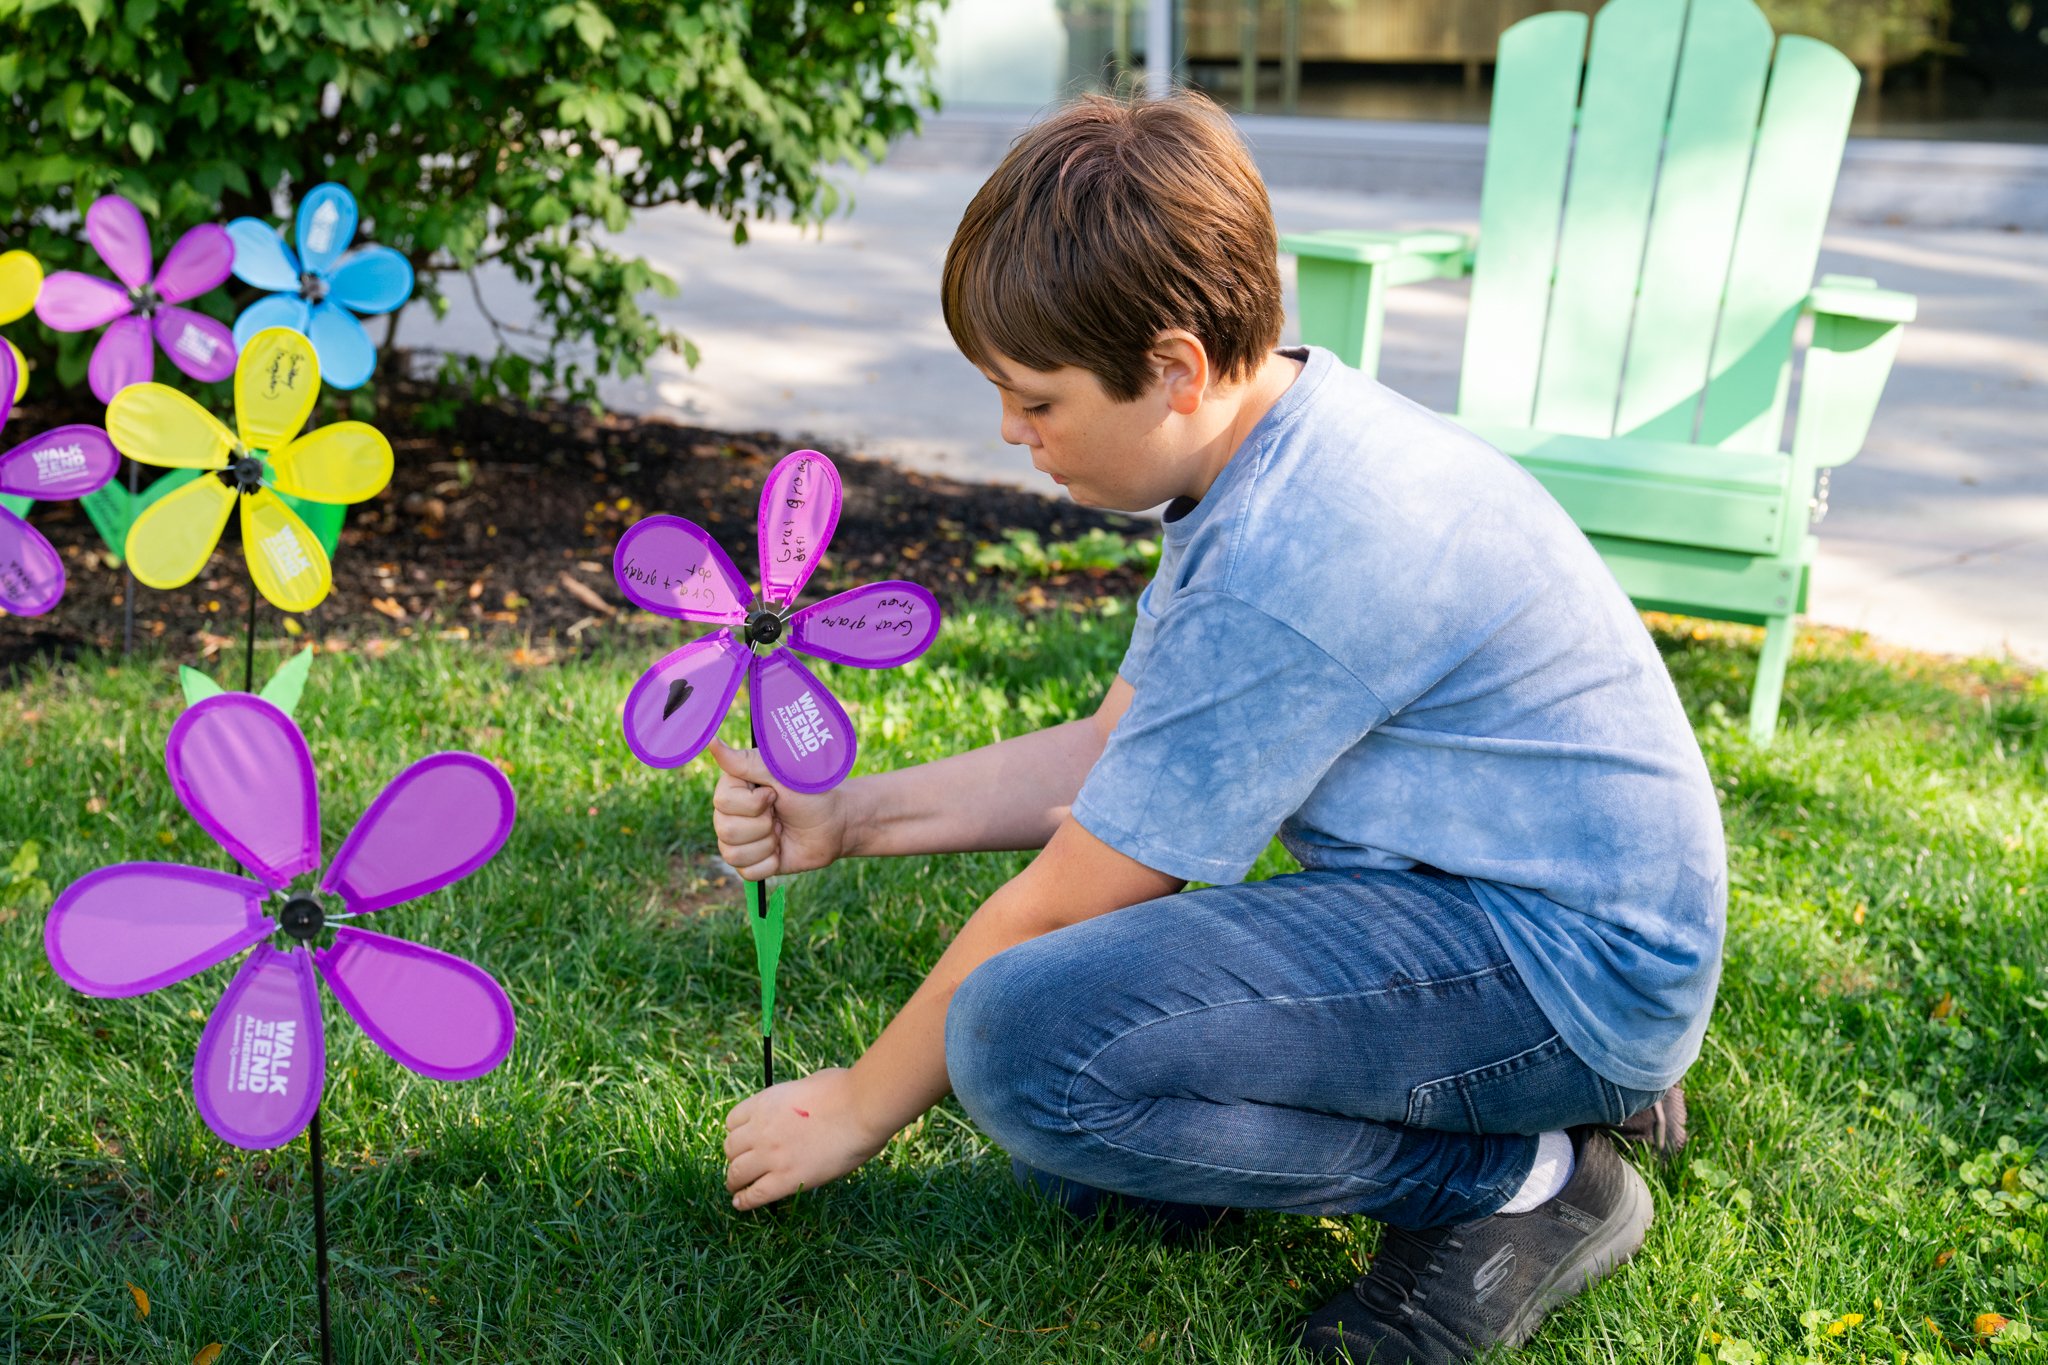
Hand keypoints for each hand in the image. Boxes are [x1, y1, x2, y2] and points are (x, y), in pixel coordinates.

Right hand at [709, 739, 855, 879]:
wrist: (835, 824)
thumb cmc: (811, 793)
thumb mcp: (780, 773)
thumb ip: (744, 761)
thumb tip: (712, 742)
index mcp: (733, 787)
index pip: (722, 802)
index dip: (753, 803)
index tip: (774, 794)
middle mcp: (729, 813)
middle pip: (725, 830)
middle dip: (763, 825)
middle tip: (779, 814)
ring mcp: (738, 840)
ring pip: (733, 854)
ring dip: (767, 844)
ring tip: (781, 831)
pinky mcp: (750, 863)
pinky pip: (747, 872)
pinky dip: (770, 863)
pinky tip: (781, 850)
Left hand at [724, 1067, 890, 1210]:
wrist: (861, 1109)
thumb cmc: (844, 1091)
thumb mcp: (808, 1084)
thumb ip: (793, 1100)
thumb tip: (797, 1106)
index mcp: (765, 1102)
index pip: (732, 1122)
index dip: (738, 1134)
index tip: (745, 1142)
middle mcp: (760, 1129)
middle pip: (730, 1148)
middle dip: (735, 1157)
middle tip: (744, 1165)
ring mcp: (771, 1155)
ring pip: (736, 1173)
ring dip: (735, 1181)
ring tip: (738, 1188)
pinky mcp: (786, 1179)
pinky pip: (754, 1195)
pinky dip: (744, 1201)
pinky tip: (742, 1203)